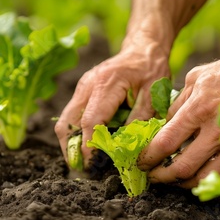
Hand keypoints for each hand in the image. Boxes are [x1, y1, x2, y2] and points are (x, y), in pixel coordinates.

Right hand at [55, 40, 169, 168]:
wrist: (143, 49)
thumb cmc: (151, 70)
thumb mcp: (153, 95)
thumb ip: (139, 121)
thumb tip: (125, 148)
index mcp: (106, 84)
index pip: (90, 121)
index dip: (88, 147)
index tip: (92, 166)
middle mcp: (87, 85)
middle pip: (67, 123)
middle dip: (72, 150)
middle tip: (84, 170)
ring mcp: (82, 88)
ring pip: (65, 121)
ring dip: (71, 144)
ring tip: (86, 163)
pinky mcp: (82, 92)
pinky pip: (72, 117)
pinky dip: (76, 134)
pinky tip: (89, 146)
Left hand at [137, 53, 219, 187]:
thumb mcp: (196, 78)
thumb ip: (177, 102)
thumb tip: (164, 124)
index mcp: (198, 110)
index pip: (165, 143)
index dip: (149, 158)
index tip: (142, 163)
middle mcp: (215, 132)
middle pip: (182, 168)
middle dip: (163, 177)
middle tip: (154, 177)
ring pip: (204, 178)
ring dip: (185, 183)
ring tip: (176, 180)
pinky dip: (210, 179)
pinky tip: (201, 175)